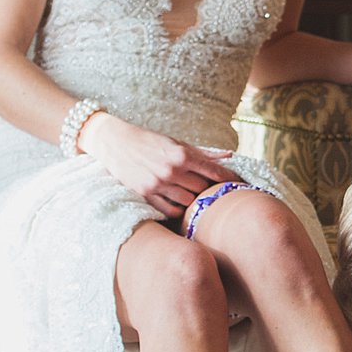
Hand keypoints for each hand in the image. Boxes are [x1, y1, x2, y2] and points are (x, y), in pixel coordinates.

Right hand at [78, 114, 231, 216]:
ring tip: (193, 195)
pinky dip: (178, 209)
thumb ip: (204, 153)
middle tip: (211, 189)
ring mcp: (159, 184)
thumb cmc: (150, 141)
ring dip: (193, 199)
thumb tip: (229, 155)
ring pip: (188, 201)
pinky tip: (180, 203)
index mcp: (182, 155)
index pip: (214, 172)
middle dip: (208, 188)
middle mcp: (172, 170)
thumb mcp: (178, 143)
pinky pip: (170, 210)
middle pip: (202, 188)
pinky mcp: (146, 194)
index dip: (227, 179)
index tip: (235, 183)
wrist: (117, 143)